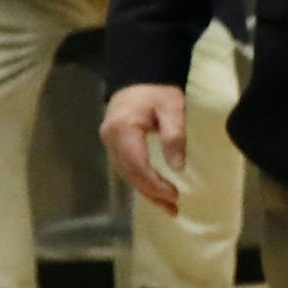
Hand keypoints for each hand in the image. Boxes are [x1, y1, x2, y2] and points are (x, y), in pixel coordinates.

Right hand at [100, 83, 188, 217]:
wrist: (140, 77)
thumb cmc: (158, 91)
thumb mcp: (173, 108)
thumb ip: (174, 136)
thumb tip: (177, 168)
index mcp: (123, 129)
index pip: (137, 164)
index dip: (154, 184)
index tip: (174, 196)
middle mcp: (110, 139)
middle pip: (130, 173)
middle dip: (151, 193)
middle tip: (173, 210)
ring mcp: (109, 142)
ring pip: (127, 174)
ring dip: (146, 192)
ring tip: (168, 207)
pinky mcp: (114, 144)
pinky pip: (127, 168)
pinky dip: (141, 182)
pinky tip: (155, 192)